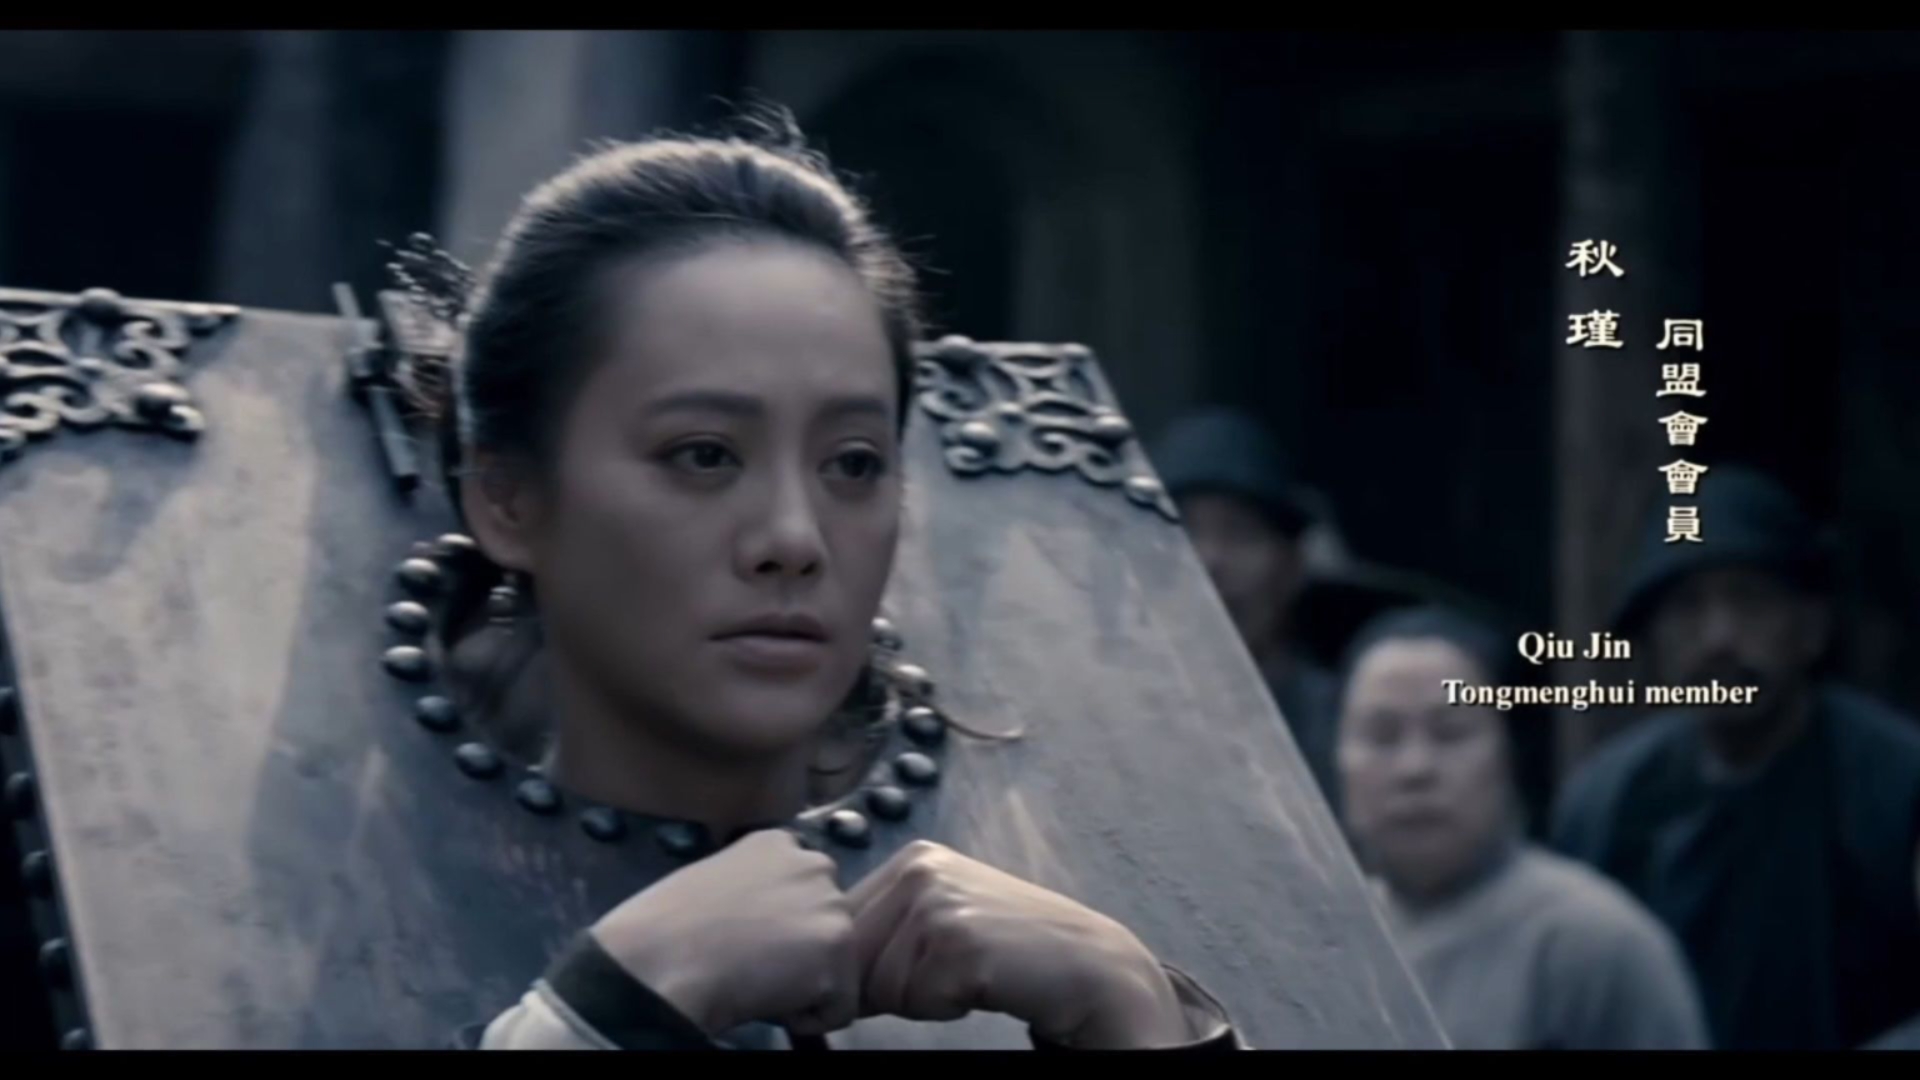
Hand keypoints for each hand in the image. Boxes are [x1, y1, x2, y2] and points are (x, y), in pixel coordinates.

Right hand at [588, 828, 857, 1036]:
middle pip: (826, 921)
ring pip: (836, 963)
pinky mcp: (837, 949)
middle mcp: (815, 864)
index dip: (780, 923)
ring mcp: (830, 904)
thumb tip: (764, 918)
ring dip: (803, 981)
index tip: (750, 939)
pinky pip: (840, 1006)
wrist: (660, 958)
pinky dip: (808, 1019)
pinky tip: (767, 1003)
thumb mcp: (713, 879)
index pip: (803, 888)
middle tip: (754, 964)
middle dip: (799, 948)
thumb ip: (752, 888)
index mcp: (778, 843)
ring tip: (756, 982)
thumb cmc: (664, 926)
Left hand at [848, 840, 1191, 1047]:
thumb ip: (884, 926)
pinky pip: (913, 1001)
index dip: (855, 966)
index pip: (840, 926)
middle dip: (882, 984)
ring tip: (967, 976)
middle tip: (941, 978)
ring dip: (916, 998)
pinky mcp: (958, 941)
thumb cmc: (1007, 949)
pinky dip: (943, 1008)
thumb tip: (818, 966)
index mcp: (911, 859)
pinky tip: (982, 983)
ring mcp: (939, 902)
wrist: (1084, 963)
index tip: (894, 977)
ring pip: (878, 985)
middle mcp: (920, 869)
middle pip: (850, 956)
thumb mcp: (939, 919)